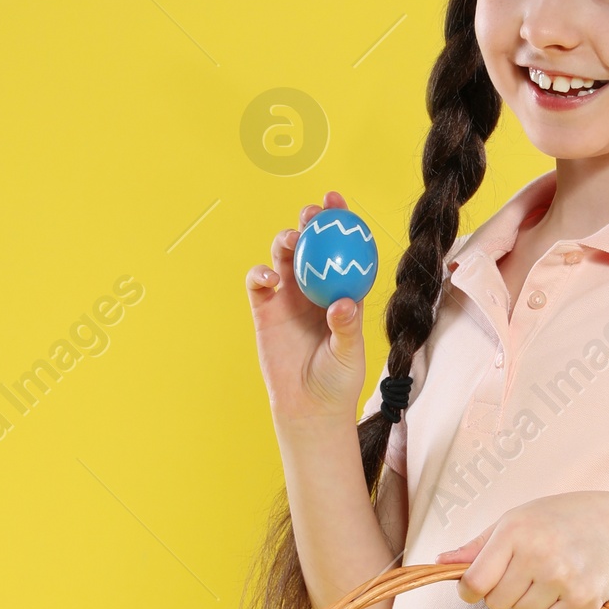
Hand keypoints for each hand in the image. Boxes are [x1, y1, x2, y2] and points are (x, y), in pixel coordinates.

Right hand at [245, 192, 366, 428]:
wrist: (309, 407)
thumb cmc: (338, 381)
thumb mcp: (350, 355)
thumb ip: (346, 328)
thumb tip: (343, 302)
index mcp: (339, 290)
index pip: (341, 249)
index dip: (338, 221)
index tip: (337, 202)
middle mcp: (313, 288)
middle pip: (310, 244)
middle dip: (310, 222)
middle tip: (312, 214)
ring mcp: (287, 297)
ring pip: (282, 257)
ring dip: (285, 242)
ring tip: (293, 242)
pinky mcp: (264, 310)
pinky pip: (258, 283)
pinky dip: (260, 273)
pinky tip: (269, 277)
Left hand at [438, 494, 608, 608]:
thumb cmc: (557, 520)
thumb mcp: (515, 520)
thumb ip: (476, 547)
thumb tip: (438, 563)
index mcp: (515, 532)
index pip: (473, 583)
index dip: (470, 591)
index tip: (477, 587)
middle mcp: (539, 555)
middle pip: (497, 604)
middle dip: (504, 594)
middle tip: (524, 573)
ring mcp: (564, 579)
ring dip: (530, 603)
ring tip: (549, 577)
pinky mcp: (584, 600)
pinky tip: (566, 588)